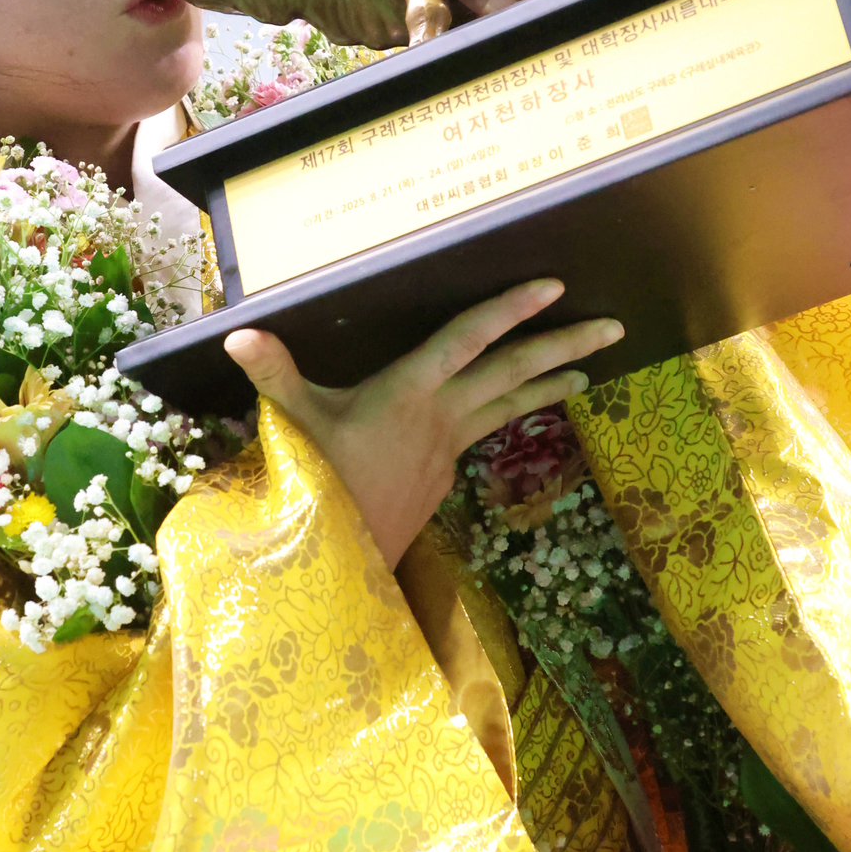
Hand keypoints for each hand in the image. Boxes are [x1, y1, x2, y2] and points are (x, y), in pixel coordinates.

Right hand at [224, 280, 621, 570]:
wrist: (338, 564)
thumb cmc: (315, 487)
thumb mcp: (292, 424)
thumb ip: (273, 373)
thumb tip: (237, 333)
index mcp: (410, 391)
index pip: (468, 339)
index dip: (510, 310)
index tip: (552, 287)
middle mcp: (442, 415)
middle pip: (513, 372)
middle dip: (564, 345)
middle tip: (613, 327)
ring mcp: (449, 447)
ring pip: (510, 405)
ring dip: (550, 381)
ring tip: (589, 369)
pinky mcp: (445, 474)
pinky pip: (485, 431)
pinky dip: (508, 413)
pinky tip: (513, 410)